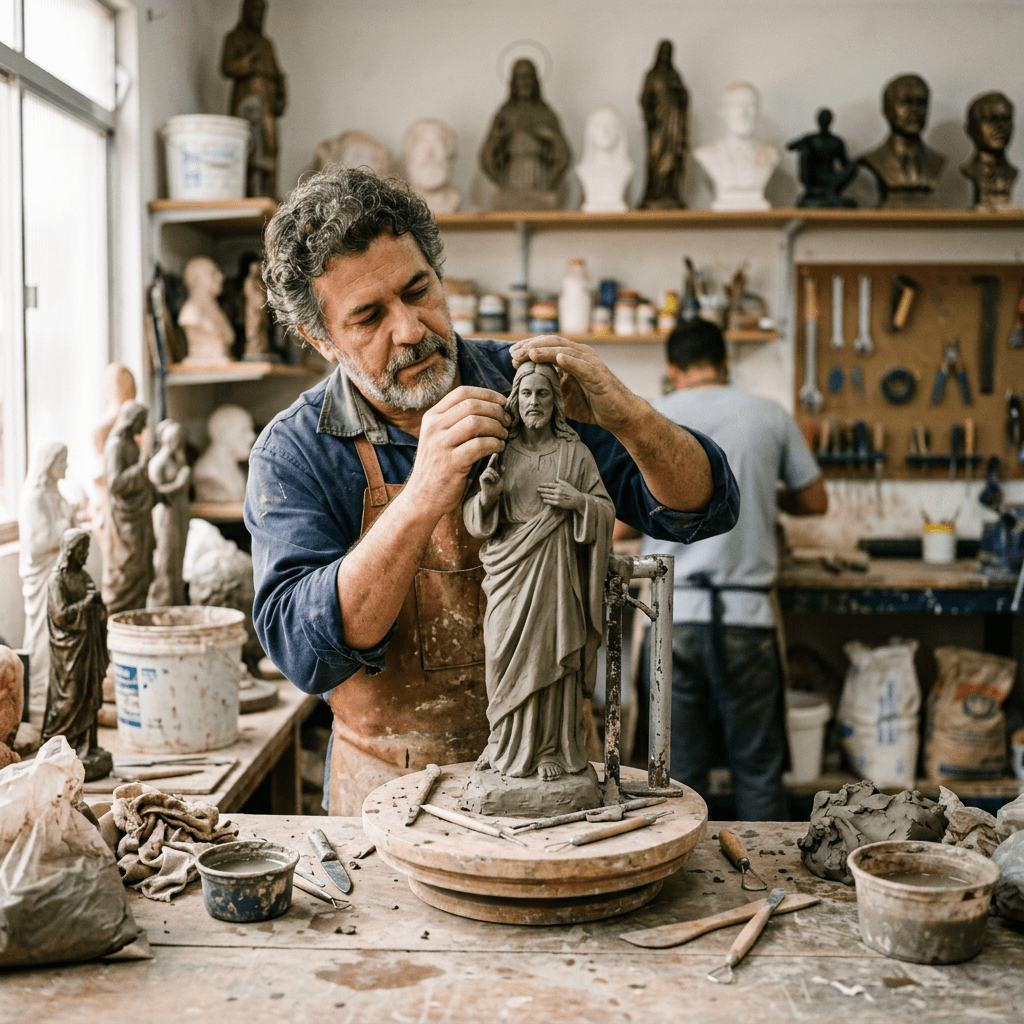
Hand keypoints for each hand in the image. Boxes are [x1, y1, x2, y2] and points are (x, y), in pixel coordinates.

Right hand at [402, 386, 508, 518]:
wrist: (422, 498)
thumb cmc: (438, 467)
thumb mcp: (440, 438)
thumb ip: (457, 422)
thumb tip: (492, 407)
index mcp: (432, 417)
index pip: (462, 393)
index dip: (487, 394)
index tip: (503, 402)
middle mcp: (433, 427)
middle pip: (471, 405)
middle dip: (496, 411)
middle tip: (507, 421)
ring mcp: (440, 445)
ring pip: (476, 423)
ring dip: (496, 427)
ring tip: (503, 435)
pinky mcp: (450, 463)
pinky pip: (479, 445)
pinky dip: (494, 444)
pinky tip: (498, 448)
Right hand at [478, 453, 503, 507]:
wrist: (492, 496)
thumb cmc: (496, 489)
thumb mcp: (500, 479)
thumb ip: (501, 473)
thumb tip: (502, 466)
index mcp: (492, 472)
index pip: (493, 464)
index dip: (494, 459)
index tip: (496, 453)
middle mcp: (487, 472)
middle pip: (490, 465)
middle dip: (494, 462)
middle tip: (496, 461)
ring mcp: (484, 475)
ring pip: (489, 469)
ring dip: (495, 475)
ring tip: (496, 480)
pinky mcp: (482, 478)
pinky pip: (486, 474)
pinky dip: (492, 477)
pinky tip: (493, 481)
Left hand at [509, 336, 637, 433]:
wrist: (619, 415)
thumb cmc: (592, 403)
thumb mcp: (564, 393)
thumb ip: (549, 383)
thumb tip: (526, 382)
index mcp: (571, 357)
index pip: (546, 346)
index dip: (528, 347)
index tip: (512, 355)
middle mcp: (581, 355)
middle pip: (552, 343)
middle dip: (531, 347)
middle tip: (514, 354)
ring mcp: (591, 364)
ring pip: (565, 351)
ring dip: (546, 352)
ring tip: (530, 353)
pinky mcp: (599, 376)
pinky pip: (583, 366)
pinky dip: (571, 361)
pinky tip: (558, 358)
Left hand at [537, 479, 583, 511]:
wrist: (578, 500)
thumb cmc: (573, 491)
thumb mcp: (567, 484)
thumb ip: (561, 481)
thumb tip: (555, 479)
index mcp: (559, 486)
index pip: (549, 484)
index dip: (544, 485)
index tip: (540, 484)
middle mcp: (557, 491)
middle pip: (547, 490)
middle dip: (541, 489)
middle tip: (537, 489)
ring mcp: (557, 497)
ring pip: (547, 496)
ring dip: (543, 495)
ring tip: (541, 494)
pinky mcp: (558, 503)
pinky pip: (549, 502)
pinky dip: (546, 500)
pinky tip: (544, 500)